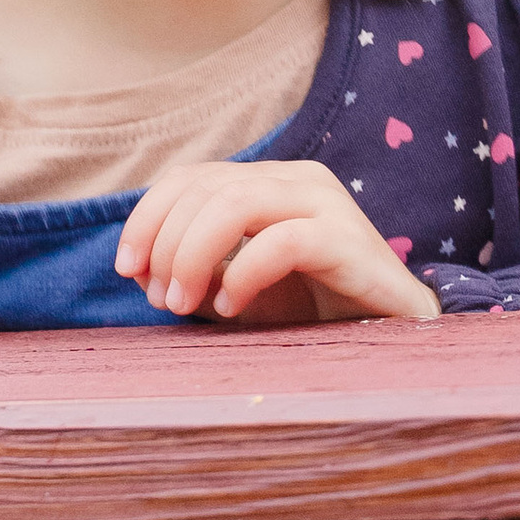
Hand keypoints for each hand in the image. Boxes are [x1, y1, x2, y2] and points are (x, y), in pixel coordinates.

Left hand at [117, 157, 437, 325]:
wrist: (393, 341)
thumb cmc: (313, 315)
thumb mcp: (238, 293)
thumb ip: (191, 276)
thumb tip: (137, 270)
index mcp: (267, 182)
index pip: (189, 178)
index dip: (147, 218)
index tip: (126, 269)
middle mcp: (296, 179)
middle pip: (205, 188)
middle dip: (167, 242)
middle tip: (159, 298)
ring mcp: (326, 204)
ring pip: (236, 202)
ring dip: (194, 254)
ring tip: (182, 304)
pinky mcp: (350, 240)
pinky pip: (282, 241)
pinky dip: (243, 272)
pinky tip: (231, 307)